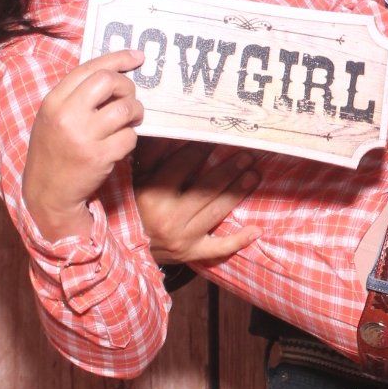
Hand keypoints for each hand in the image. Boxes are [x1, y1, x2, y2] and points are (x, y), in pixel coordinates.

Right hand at [22, 48, 147, 241]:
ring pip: (125, 109)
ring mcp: (83, 136)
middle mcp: (66, 115)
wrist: (47, 192)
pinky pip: (129, 137)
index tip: (137, 57)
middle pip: (109, 81)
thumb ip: (76, 95)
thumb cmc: (54, 150)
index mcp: (54, 101)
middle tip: (129, 98)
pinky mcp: (99, 157)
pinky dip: (130, 138)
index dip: (118, 58)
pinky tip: (120, 144)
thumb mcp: (53, 117)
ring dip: (135, 112)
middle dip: (127, 86)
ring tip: (130, 120)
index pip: (89, 67)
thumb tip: (115, 74)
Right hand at [133, 140, 262, 267]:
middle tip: (247, 156)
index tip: (216, 139)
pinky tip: (257, 231)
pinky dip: (239, 241)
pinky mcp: (192, 254)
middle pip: (205, 190)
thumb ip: (153, 155)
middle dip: (228, 171)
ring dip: (237, 193)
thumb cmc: (137, 206)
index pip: (181, 168)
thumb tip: (172, 133)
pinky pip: (219, 249)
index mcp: (151, 195)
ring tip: (254, 176)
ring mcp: (182, 238)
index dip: (200, 151)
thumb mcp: (139, 178)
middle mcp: (168, 218)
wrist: (130, 247)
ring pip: (215, 212)